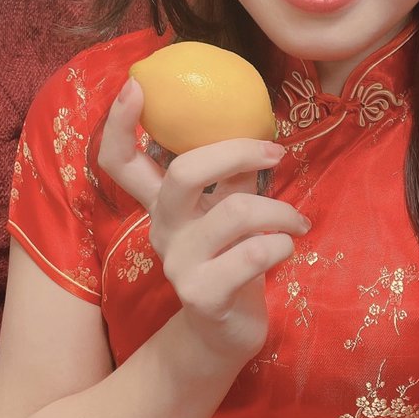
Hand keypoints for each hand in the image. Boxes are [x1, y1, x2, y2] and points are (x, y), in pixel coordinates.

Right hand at [97, 77, 309, 361]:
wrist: (226, 333)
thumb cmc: (231, 260)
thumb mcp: (228, 213)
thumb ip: (232, 176)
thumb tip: (256, 130)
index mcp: (162, 204)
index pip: (120, 161)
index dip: (119, 123)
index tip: (136, 84)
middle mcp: (162, 229)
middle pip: (184, 172)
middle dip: (237, 152)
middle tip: (276, 151)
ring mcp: (178, 263)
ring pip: (236, 212)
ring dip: (280, 210)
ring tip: (298, 222)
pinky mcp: (203, 294)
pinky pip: (252, 255)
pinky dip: (281, 244)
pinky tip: (289, 248)